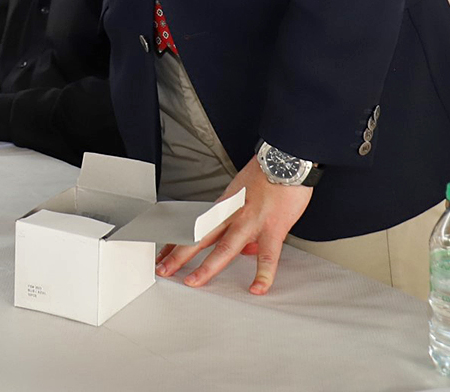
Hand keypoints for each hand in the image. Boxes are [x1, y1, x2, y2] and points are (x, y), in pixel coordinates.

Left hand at [156, 156, 312, 294]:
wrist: (286, 161)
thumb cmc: (266, 174)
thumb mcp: (245, 194)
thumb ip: (243, 221)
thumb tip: (247, 248)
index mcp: (224, 207)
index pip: (195, 228)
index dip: (178, 241)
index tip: (164, 254)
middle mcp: (232, 215)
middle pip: (200, 238)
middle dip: (179, 255)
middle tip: (163, 270)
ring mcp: (251, 223)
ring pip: (224, 248)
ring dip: (206, 266)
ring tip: (193, 282)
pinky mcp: (273, 229)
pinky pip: (268, 256)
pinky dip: (262, 274)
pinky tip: (257, 288)